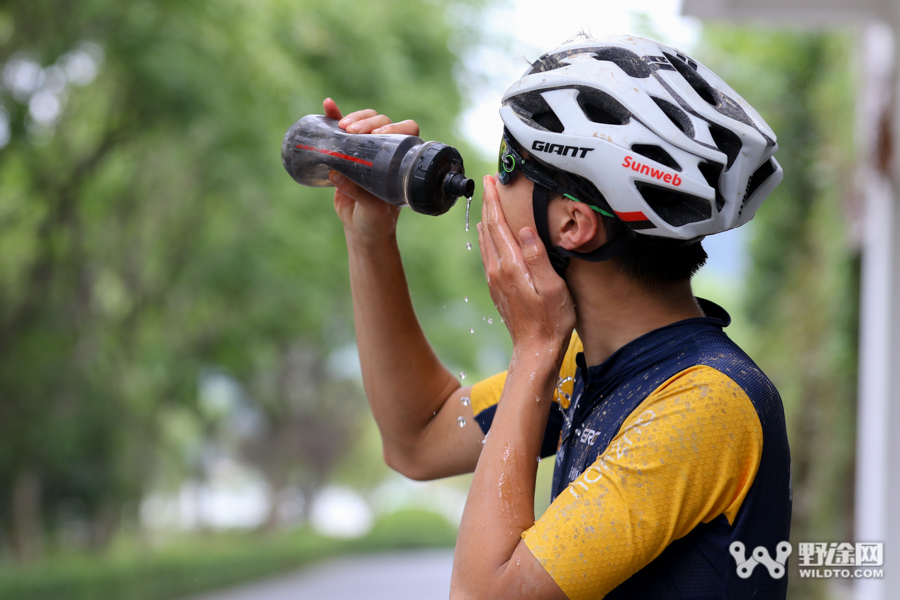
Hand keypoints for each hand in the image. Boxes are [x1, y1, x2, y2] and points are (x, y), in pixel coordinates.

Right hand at [323, 98, 419, 244]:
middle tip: (353, 132)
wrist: (362, 229)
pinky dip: (334, 116)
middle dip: (369, 122)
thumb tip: (337, 174)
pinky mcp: (347, 153)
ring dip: (353, 118)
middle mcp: (388, 151)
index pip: (407, 132)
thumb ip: (358, 193)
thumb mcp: (372, 208)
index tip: (379, 135)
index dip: (396, 127)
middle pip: (383, 122)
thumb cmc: (376, 220)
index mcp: (402, 160)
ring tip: (341, 126)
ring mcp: (367, 150)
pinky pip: (341, 132)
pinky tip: (328, 105)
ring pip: (364, 123)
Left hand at [477, 176, 574, 360]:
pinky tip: (490, 235)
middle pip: (488, 229)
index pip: (498, 225)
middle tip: (488, 183)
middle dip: (488, 204)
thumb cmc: (551, 321)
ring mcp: (494, 281)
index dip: (494, 201)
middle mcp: (497, 271)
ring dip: (486, 219)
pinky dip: (488, 237)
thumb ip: (538, 257)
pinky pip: (488, 254)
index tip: (491, 181)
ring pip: (486, 241)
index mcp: (510, 267)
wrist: (535, 351)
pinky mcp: (497, 288)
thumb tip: (524, 229)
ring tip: (488, 202)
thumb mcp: (553, 288)